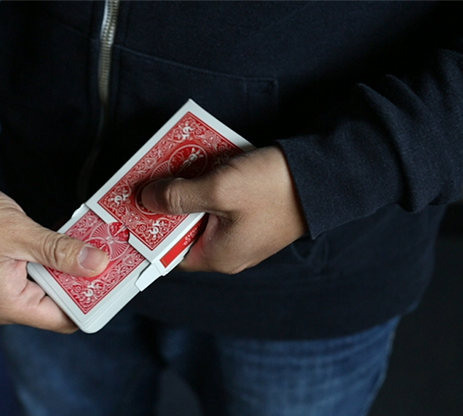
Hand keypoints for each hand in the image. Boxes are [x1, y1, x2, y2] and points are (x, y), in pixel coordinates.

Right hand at [0, 182, 108, 332]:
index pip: (65, 317)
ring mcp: (2, 286)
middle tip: (108, 252)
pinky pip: (36, 270)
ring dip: (69, 264)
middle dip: (84, 278)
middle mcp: (5, 302)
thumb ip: (60, 251)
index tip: (116, 278)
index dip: (93, 300)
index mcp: (8, 304)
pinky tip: (67, 238)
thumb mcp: (18, 233)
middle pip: (59, 301)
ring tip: (92, 242)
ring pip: (49, 284)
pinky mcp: (1, 270)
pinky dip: (53, 256)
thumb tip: (97, 264)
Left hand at [140, 146, 306, 273]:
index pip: (170, 251)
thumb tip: (145, 199)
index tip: (133, 205)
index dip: (149, 228)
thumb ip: (178, 197)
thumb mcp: (219, 190)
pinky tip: (201, 158)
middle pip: (183, 226)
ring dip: (188, 185)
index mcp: (219, 256)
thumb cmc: (274, 188)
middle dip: (168, 199)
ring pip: (201, 209)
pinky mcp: (254, 211)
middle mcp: (230, 249)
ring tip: (173, 160)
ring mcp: (243, 230)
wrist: (329, 176)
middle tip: (151, 174)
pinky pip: (221, 199)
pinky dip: (209, 181)